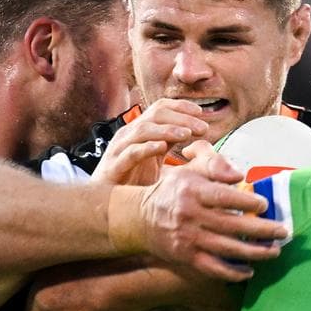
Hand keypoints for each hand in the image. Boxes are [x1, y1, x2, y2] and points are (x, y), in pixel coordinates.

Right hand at [91, 99, 209, 185]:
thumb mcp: (155, 158)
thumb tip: (196, 132)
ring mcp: (120, 148)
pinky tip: (162, 147)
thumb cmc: (132, 180)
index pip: (161, 107)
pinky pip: (131, 153)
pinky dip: (147, 148)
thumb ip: (170, 143)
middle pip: (155, 114)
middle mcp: (129, 134)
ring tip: (186, 134)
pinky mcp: (115, 166)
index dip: (181, 106)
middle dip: (181, 118)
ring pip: (143, 130)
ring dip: (167, 130)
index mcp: (140, 130)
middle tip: (202, 128)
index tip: (201, 113)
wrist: (107, 203)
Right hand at [114, 141, 285, 281]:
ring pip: (227, 249)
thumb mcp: (187, 172)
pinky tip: (249, 271)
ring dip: (255, 252)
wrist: (138, 219)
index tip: (265, 205)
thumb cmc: (170, 192)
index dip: (248, 202)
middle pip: (232, 225)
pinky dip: (233, 272)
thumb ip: (213, 168)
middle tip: (284, 232)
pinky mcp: (186, 257)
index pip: (225, 197)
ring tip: (274, 251)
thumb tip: (240, 176)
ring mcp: (188, 239)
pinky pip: (213, 268)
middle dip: (262, 230)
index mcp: (192, 191)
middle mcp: (190, 216)